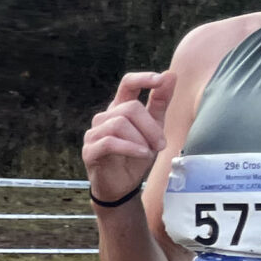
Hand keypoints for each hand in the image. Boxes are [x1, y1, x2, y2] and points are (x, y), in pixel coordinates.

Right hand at [82, 70, 176, 204]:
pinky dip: (130, 147)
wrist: (122, 187)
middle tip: (161, 144)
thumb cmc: (135, 156)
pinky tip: (142, 154)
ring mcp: (94, 133)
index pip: (127, 84)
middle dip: (150, 126)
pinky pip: (110, 142)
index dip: (143, 79)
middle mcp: (105, 118)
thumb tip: (170, 74)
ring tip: (149, 152)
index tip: (160, 79)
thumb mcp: (153, 129)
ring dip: (141, 139)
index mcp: (120, 109)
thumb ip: (159, 103)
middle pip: (129, 108)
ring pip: (119, 124)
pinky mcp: (90, 150)